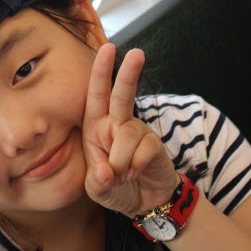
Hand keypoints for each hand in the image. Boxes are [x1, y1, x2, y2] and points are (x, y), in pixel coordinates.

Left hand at [82, 43, 178, 217]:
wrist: (144, 201)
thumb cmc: (114, 187)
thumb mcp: (97, 189)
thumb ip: (97, 182)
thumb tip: (104, 170)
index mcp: (95, 126)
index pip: (96, 94)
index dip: (101, 71)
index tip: (108, 48)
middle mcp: (116, 123)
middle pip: (122, 95)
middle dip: (128, 74)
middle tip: (138, 53)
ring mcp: (137, 131)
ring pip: (127, 134)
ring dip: (121, 161)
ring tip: (122, 174)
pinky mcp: (154, 143)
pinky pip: (144, 150)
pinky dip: (136, 166)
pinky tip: (136, 173)